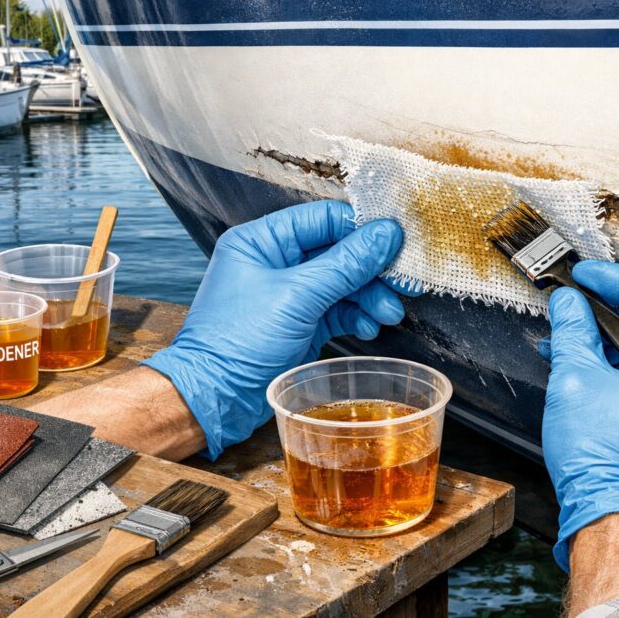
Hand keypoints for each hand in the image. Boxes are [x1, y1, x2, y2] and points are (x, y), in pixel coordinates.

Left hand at [143, 200, 407, 458]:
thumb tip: (386, 234)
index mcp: (262, 241)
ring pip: (342, 283)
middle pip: (338, 251)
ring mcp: (288, 294)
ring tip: (388, 314)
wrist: (215, 399)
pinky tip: (370, 327)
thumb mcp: (297, 297)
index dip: (362, 229)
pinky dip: (356, 316)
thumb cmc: (237, 342)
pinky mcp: (299, 323)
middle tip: (404, 282)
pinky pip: (337, 309)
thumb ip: (345, 264)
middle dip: (371, 269)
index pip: (323, 219)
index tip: (397, 242)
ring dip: (369, 296)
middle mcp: (275, 262)